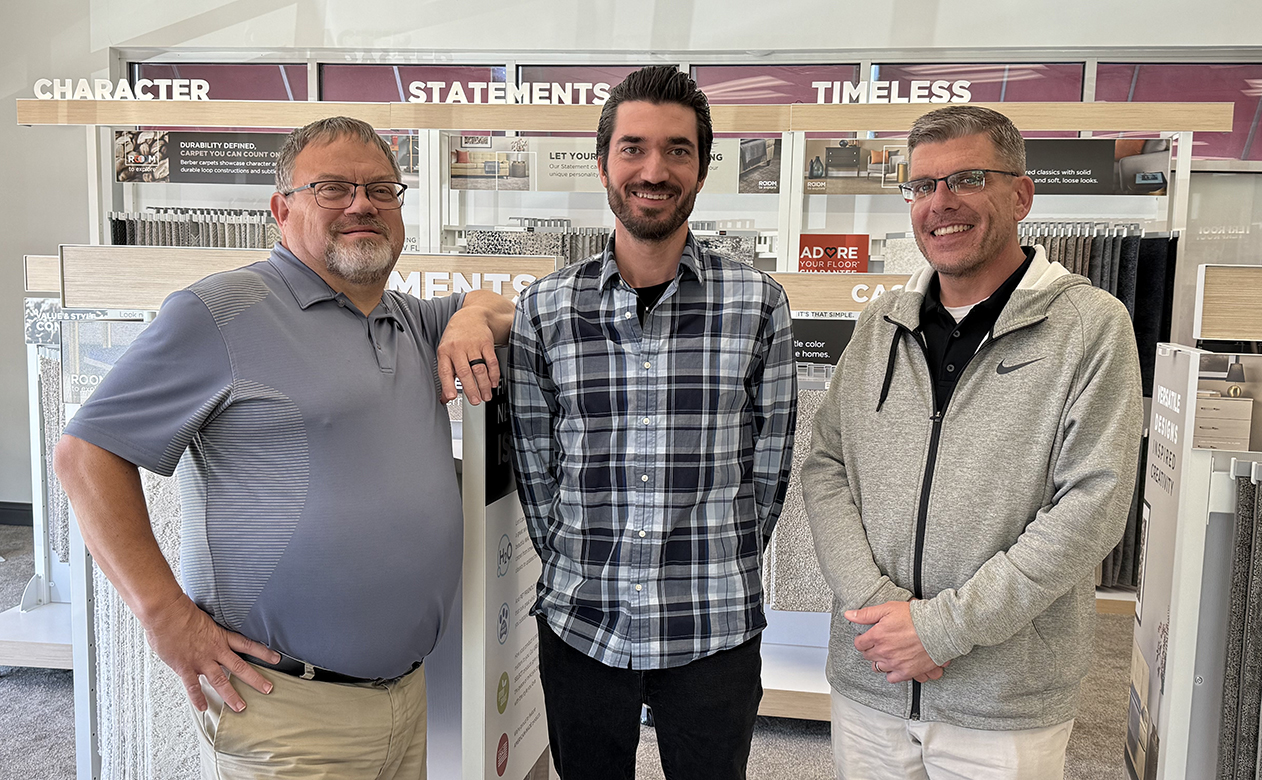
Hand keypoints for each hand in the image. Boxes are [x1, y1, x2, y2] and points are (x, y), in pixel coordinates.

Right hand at [141, 594, 279, 712]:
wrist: (166, 612)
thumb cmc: (181, 610)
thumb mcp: (205, 616)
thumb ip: (210, 627)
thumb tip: (211, 629)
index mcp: (220, 636)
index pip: (247, 645)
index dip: (263, 652)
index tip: (276, 658)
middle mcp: (214, 650)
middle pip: (239, 666)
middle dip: (255, 679)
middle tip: (268, 689)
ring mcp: (200, 660)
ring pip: (220, 680)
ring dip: (231, 695)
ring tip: (240, 707)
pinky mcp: (184, 666)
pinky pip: (192, 686)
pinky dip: (197, 698)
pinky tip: (203, 708)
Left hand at [436, 307, 500, 404]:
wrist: (470, 317)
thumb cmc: (455, 338)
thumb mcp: (445, 353)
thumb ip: (446, 375)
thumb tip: (444, 397)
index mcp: (444, 352)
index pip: (444, 371)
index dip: (447, 385)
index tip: (450, 397)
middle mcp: (458, 348)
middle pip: (464, 372)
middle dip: (471, 389)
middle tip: (475, 401)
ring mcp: (472, 345)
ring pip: (479, 369)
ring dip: (484, 385)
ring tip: (486, 395)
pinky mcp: (486, 343)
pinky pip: (491, 361)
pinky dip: (494, 374)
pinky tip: (493, 382)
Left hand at [848, 600, 943, 683]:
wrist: (938, 628)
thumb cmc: (915, 617)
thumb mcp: (888, 608)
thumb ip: (866, 614)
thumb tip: (849, 615)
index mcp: (877, 636)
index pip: (859, 644)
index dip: (861, 640)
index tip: (865, 638)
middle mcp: (884, 652)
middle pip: (868, 656)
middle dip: (870, 650)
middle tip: (878, 644)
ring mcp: (895, 663)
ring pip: (878, 668)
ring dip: (880, 661)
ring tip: (887, 654)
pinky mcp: (907, 672)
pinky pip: (892, 678)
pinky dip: (892, 673)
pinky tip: (895, 665)